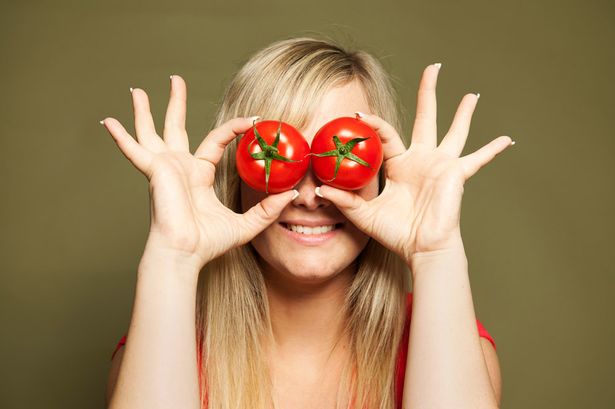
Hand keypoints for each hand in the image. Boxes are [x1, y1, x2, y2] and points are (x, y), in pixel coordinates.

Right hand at [101, 75, 296, 269]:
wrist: (186, 253)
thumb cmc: (209, 242)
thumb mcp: (247, 224)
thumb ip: (268, 209)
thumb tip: (291, 194)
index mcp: (198, 175)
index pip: (215, 141)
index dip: (233, 128)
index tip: (253, 119)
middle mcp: (179, 167)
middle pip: (175, 127)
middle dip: (175, 103)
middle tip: (175, 80)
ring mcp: (164, 167)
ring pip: (151, 132)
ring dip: (144, 111)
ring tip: (137, 90)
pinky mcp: (154, 171)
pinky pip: (134, 151)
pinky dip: (121, 138)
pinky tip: (108, 122)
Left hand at [316, 64, 512, 265]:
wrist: (421, 249)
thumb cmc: (396, 233)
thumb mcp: (364, 214)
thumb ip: (345, 200)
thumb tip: (320, 189)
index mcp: (400, 164)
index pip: (387, 134)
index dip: (373, 124)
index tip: (357, 114)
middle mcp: (422, 159)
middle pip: (426, 118)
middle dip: (428, 93)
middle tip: (433, 68)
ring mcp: (441, 165)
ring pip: (454, 131)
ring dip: (463, 113)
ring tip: (472, 95)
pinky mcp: (457, 174)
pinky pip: (478, 160)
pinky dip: (493, 150)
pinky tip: (508, 139)